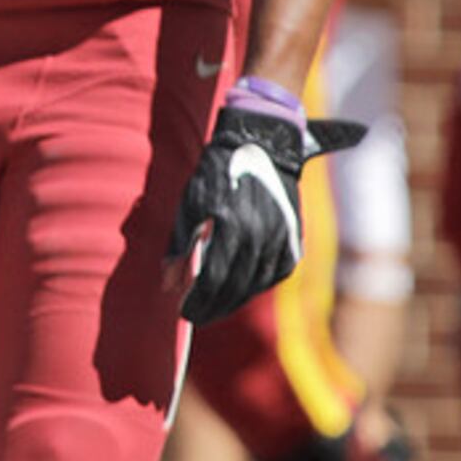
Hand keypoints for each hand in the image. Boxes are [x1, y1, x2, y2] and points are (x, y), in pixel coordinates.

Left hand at [170, 79, 364, 322]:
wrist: (262, 144)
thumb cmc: (217, 172)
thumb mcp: (191, 201)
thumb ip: (179, 244)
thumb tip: (167, 283)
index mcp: (232, 225)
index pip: (214, 280)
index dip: (198, 301)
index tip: (184, 313)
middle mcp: (261, 235)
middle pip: (236, 287)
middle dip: (213, 307)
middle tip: (196, 316)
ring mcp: (281, 238)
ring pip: (257, 284)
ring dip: (234, 300)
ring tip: (214, 308)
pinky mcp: (294, 239)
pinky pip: (276, 273)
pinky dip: (257, 285)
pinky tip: (241, 290)